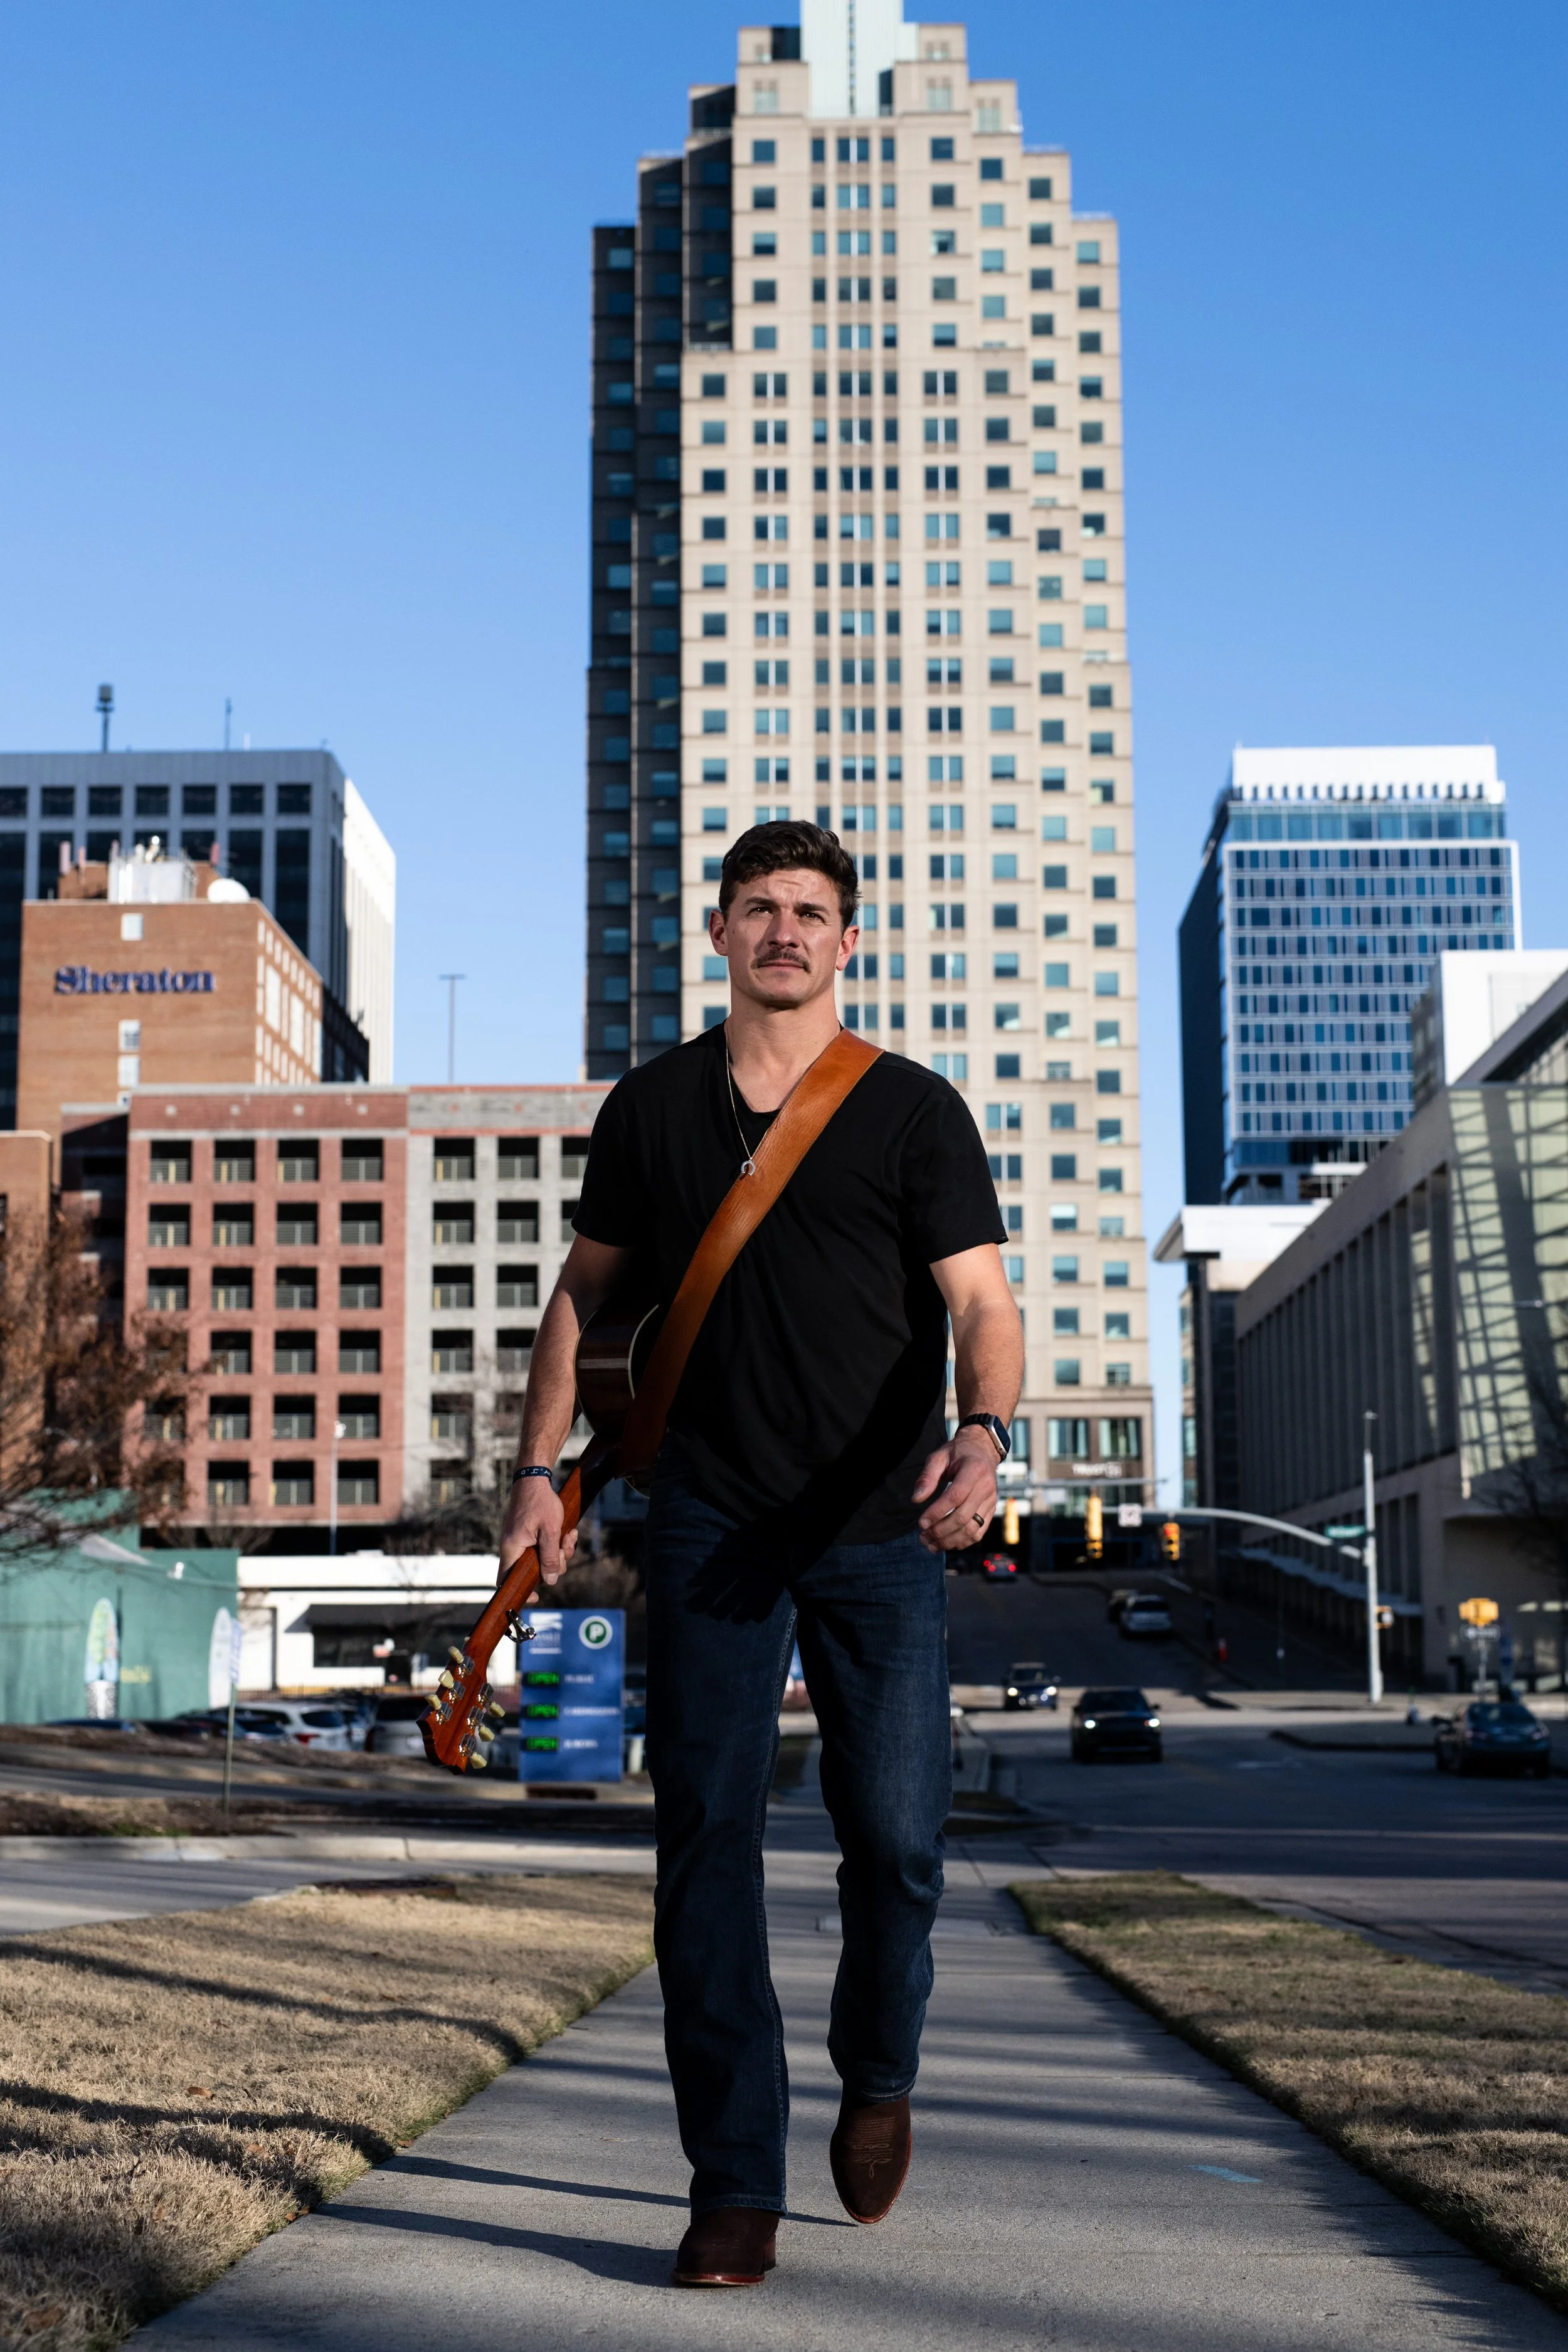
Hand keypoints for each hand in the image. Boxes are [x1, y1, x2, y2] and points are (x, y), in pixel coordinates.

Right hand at [496, 1475, 577, 1589]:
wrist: (534, 1479)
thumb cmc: (540, 1503)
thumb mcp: (550, 1532)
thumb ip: (550, 1558)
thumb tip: (550, 1581)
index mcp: (512, 1549)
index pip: (505, 1580)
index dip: (518, 1592)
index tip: (536, 1597)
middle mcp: (513, 1548)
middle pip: (533, 1571)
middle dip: (555, 1564)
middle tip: (564, 1548)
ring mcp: (521, 1542)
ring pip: (542, 1559)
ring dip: (560, 1551)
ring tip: (569, 1535)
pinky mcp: (529, 1536)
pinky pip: (544, 1548)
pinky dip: (557, 1543)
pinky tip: (568, 1533)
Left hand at [913, 1429, 1000, 1553]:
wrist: (982, 1451)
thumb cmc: (957, 1454)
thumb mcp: (939, 1457)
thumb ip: (927, 1477)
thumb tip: (916, 1499)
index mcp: (974, 1469)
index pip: (955, 1496)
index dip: (937, 1512)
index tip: (921, 1523)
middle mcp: (986, 1487)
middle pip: (963, 1517)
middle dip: (940, 1531)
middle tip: (922, 1537)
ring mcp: (991, 1500)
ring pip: (972, 1529)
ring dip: (949, 1541)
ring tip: (930, 1545)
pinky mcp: (991, 1510)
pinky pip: (978, 1532)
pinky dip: (962, 1542)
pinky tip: (946, 1543)